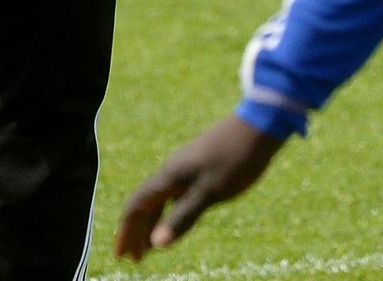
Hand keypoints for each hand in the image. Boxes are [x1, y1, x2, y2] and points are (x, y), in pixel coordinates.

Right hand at [112, 115, 282, 260]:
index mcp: (170, 176)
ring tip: (151, 247)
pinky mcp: (200, 164)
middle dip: (137, 232)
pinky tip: (175, 220)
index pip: (136, 206)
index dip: (126, 231)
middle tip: (134, 259)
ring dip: (153, 223)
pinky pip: (174, 193)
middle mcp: (173, 170)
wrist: (261, 124)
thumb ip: (183, 217)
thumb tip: (157, 243)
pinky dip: (169, 211)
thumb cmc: (236, 158)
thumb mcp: (211, 192)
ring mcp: (187, 165)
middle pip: (145, 204)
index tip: (122, 255)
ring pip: (160, 198)